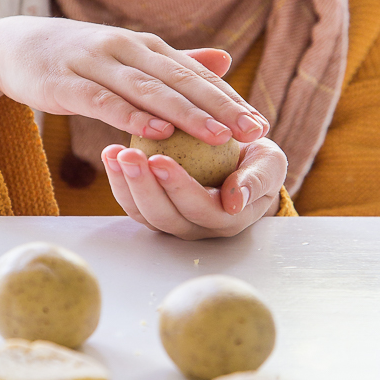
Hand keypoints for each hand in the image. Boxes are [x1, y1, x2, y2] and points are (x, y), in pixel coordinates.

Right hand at [0, 16, 268, 144]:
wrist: (16, 44)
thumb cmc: (79, 58)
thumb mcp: (129, 56)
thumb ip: (175, 62)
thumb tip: (225, 60)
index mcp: (145, 47)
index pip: (194, 75)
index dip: (228, 98)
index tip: (259, 122)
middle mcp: (126, 49)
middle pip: (179, 81)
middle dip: (219, 107)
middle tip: (252, 130)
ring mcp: (96, 64)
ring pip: (148, 91)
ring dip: (185, 113)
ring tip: (218, 135)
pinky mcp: (66, 82)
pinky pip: (104, 101)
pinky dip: (131, 116)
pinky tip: (158, 131)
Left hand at [102, 138, 287, 239]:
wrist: (244, 165)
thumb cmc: (258, 163)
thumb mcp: (270, 165)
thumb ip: (257, 180)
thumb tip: (235, 200)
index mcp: (227, 218)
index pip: (199, 207)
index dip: (178, 186)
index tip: (160, 158)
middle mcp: (198, 227)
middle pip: (165, 215)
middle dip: (143, 186)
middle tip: (129, 154)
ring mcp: (174, 222)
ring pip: (144, 212)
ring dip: (125, 184)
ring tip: (114, 153)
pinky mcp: (154, 212)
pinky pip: (132, 202)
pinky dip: (118, 179)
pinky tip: (110, 153)